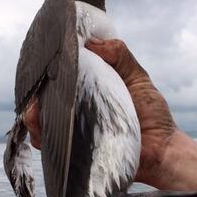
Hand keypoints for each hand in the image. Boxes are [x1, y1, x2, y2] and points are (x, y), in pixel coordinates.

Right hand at [22, 40, 177, 187]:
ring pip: (43, 124)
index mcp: (90, 92)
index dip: (49, 73)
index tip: (44, 65)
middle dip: (35, 96)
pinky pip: (52, 148)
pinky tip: (42, 133)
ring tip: (35, 113)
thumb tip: (90, 42)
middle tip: (36, 94)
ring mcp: (75, 134)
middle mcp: (79, 112)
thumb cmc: (154, 117)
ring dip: (34, 117)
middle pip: (46, 102)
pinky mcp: (76, 155)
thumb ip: (120, 57)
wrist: (162, 153)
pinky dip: (42, 140)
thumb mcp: (138, 79)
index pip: (62, 80)